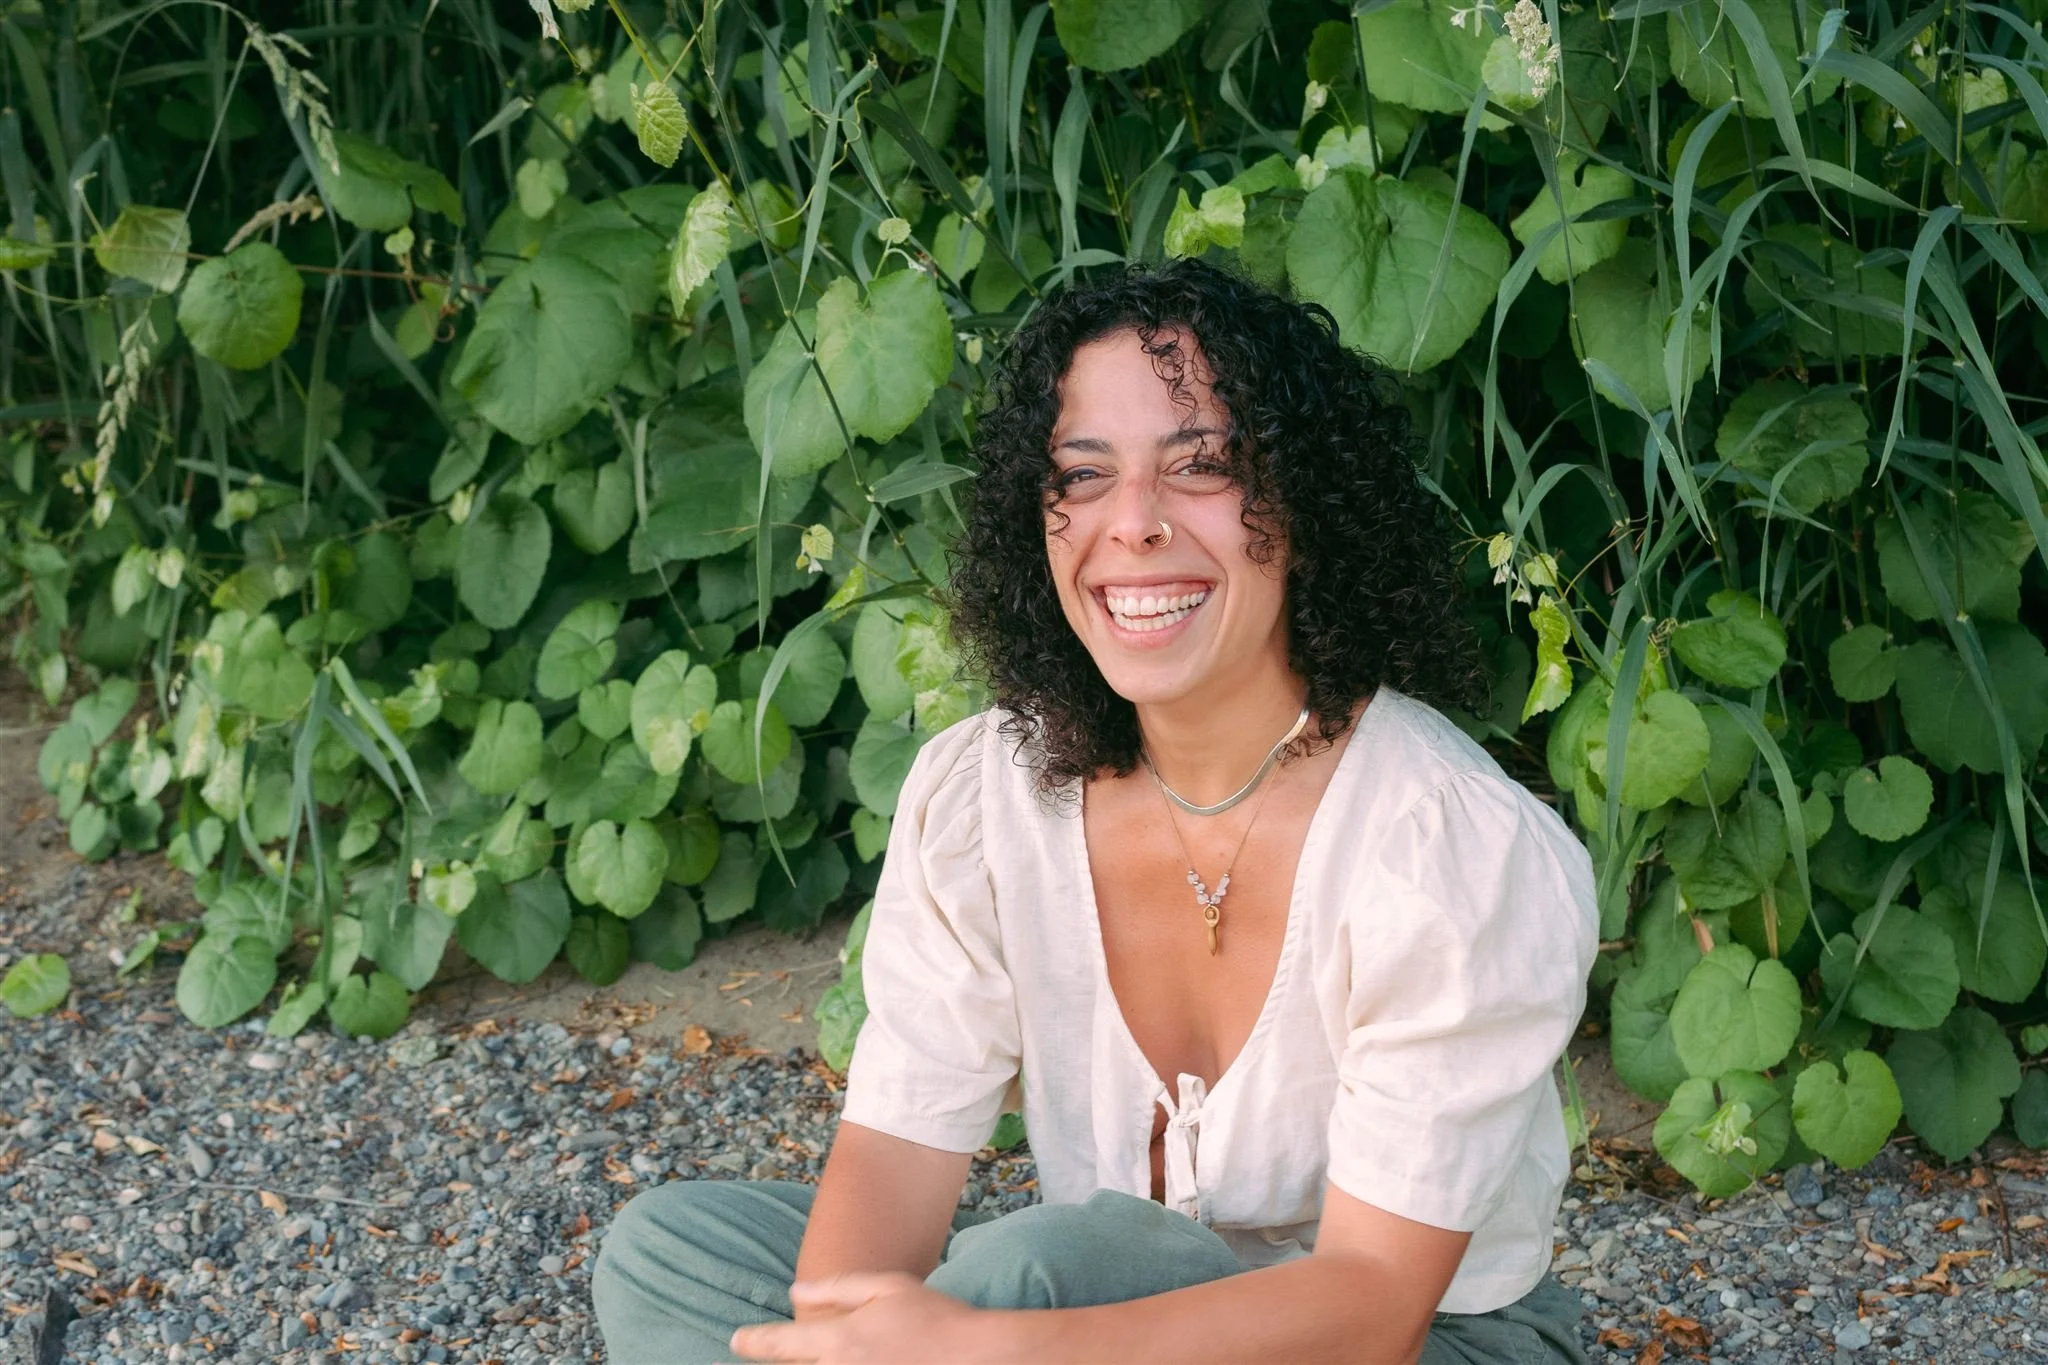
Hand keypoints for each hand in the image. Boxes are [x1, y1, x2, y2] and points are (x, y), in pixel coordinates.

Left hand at [727, 1273, 1001, 1363]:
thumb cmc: (934, 1316)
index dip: (755, 1342)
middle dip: (788, 1354)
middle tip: (784, 1344)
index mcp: (841, 1339)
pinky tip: (861, 1356)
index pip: (782, 1343)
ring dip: (815, 1361)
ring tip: (841, 1347)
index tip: (735, 1340)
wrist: (976, 1356)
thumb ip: (838, 1288)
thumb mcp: (887, 1286)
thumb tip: (795, 1292)